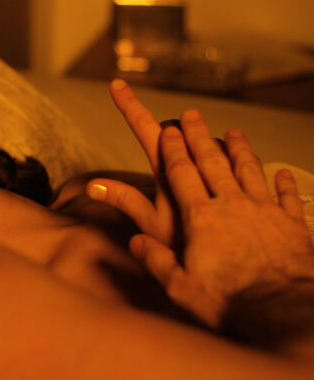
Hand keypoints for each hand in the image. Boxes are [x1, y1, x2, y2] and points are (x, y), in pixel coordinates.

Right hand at [89, 83, 313, 326]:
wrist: (284, 311)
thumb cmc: (227, 301)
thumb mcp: (179, 285)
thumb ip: (154, 259)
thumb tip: (133, 242)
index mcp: (200, 216)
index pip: (181, 172)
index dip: (172, 147)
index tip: (166, 127)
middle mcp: (232, 204)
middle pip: (212, 161)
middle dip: (198, 135)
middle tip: (191, 114)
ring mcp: (265, 211)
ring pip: (249, 169)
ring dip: (239, 148)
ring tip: (233, 131)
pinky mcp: (291, 225)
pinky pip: (285, 195)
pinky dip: (282, 182)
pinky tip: (283, 173)